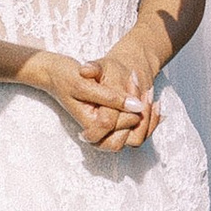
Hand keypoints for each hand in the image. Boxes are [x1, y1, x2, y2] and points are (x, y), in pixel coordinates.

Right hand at [29, 48, 160, 150]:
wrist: (58, 74)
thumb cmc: (67, 76)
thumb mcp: (86, 83)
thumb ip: (111, 97)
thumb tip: (137, 107)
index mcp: (89, 125)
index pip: (113, 125)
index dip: (126, 109)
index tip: (132, 84)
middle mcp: (99, 132)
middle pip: (128, 136)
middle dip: (142, 114)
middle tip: (148, 90)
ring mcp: (107, 129)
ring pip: (136, 136)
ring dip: (149, 118)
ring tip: (151, 94)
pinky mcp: (115, 123)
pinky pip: (138, 129)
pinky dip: (148, 117)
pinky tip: (153, 100)